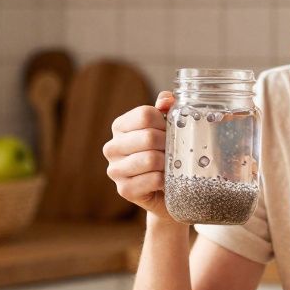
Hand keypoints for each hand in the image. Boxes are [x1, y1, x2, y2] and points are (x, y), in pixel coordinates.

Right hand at [104, 92, 174, 219]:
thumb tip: (167, 99)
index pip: (145, 114)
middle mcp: (112, 147)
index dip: (165, 122)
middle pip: (149, 137)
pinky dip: (165, 179)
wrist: (167, 191)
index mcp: (120, 126)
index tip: (172, 132)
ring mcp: (115, 170)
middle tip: (177, 151)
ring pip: (150, 159)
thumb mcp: (166, 129)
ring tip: (172, 165)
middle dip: (169, 144)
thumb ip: (166, 111)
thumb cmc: (166, 155)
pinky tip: (167, 180)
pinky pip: (153, 179)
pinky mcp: (124, 190)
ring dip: (168, 163)